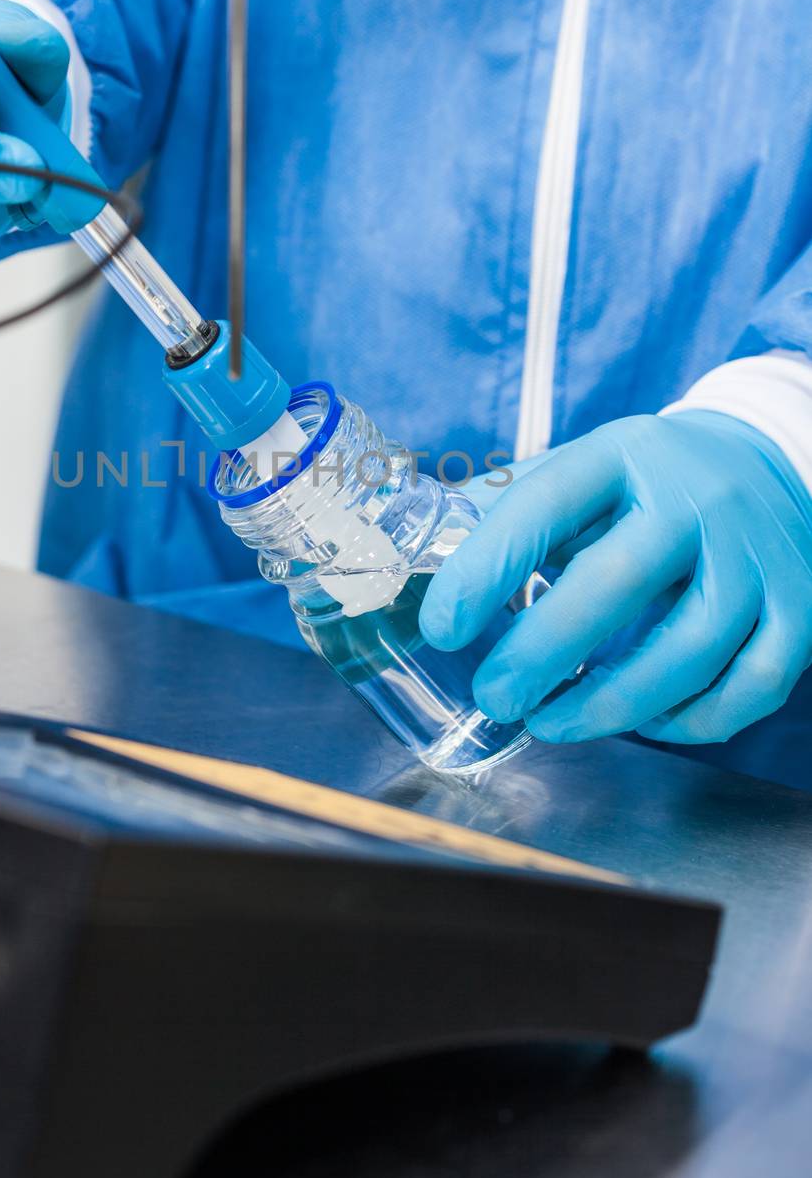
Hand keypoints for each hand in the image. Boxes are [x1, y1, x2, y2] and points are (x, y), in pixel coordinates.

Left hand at [419, 411, 811, 743]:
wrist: (769, 461)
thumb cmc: (647, 483)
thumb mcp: (580, 471)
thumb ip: (506, 512)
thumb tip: (405, 556)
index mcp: (623, 454)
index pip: (544, 505)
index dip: (487, 568)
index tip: (442, 626)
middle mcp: (698, 498)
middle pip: (618, 581)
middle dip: (544, 650)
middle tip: (495, 695)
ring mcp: (757, 555)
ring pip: (690, 647)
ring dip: (613, 702)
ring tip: (551, 722)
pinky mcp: (799, 608)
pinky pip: (749, 685)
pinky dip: (693, 719)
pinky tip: (645, 723)